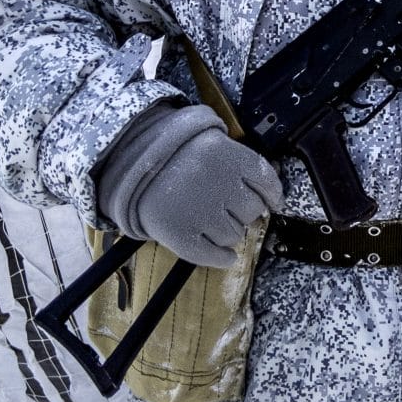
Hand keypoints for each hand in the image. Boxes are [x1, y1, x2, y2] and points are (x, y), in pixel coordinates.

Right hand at [94, 104, 282, 267]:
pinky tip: (224, 256)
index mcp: (226, 155)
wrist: (130, 163)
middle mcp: (215, 183)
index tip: (272, 202)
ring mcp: (197, 211)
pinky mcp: (178, 234)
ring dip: (230, 232)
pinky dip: (222, 258)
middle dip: (244, 210)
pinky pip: (212, 255)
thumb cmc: (178, 155)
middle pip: (252, 210)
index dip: (272, 195)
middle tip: (227, 205)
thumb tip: (271, 197)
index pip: (266, 181)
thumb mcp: (212, 143)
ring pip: (235, 235)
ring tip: (211, 220)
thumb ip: (241, 164)